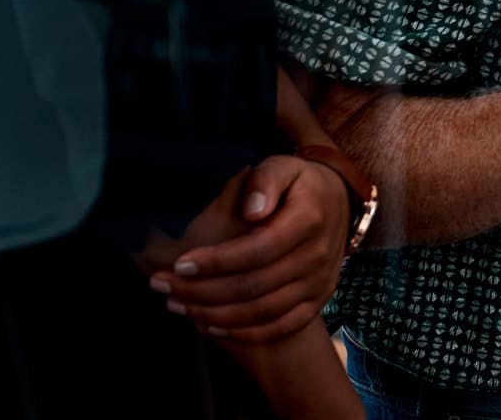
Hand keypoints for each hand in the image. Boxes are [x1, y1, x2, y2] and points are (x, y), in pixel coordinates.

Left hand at [142, 154, 351, 342]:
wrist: (338, 202)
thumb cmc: (299, 184)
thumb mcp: (283, 167)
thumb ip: (265, 181)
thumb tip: (251, 210)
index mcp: (308, 220)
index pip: (257, 250)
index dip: (216, 262)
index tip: (179, 264)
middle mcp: (317, 256)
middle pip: (254, 287)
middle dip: (202, 291)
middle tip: (163, 287)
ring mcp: (320, 282)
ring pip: (262, 312)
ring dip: (215, 315)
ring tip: (178, 306)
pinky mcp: (317, 300)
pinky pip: (281, 326)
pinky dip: (244, 333)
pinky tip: (212, 326)